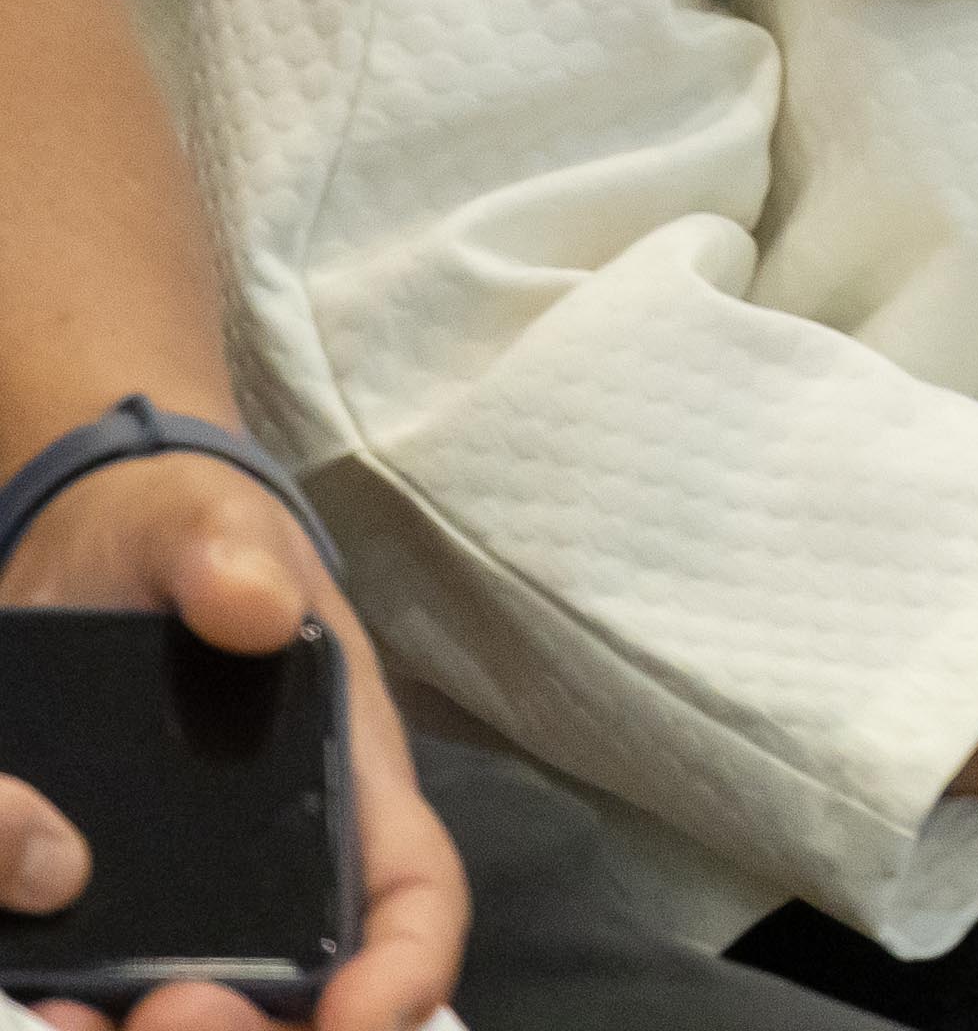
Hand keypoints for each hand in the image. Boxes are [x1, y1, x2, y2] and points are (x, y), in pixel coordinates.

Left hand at [0, 453, 469, 1030]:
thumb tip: (252, 607)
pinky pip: (89, 983)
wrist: (80, 557)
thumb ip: (229, 554)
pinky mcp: (84, 904)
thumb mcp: (206, 525)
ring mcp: (180, 897)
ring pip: (199, 1010)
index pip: (410, 896)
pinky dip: (64, 1010)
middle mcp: (275, 865)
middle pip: (305, 994)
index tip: (356, 1018)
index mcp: (345, 782)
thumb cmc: (178, 541)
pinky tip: (27, 997)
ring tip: (70, 1020)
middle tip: (173, 1011)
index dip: (403, 973)